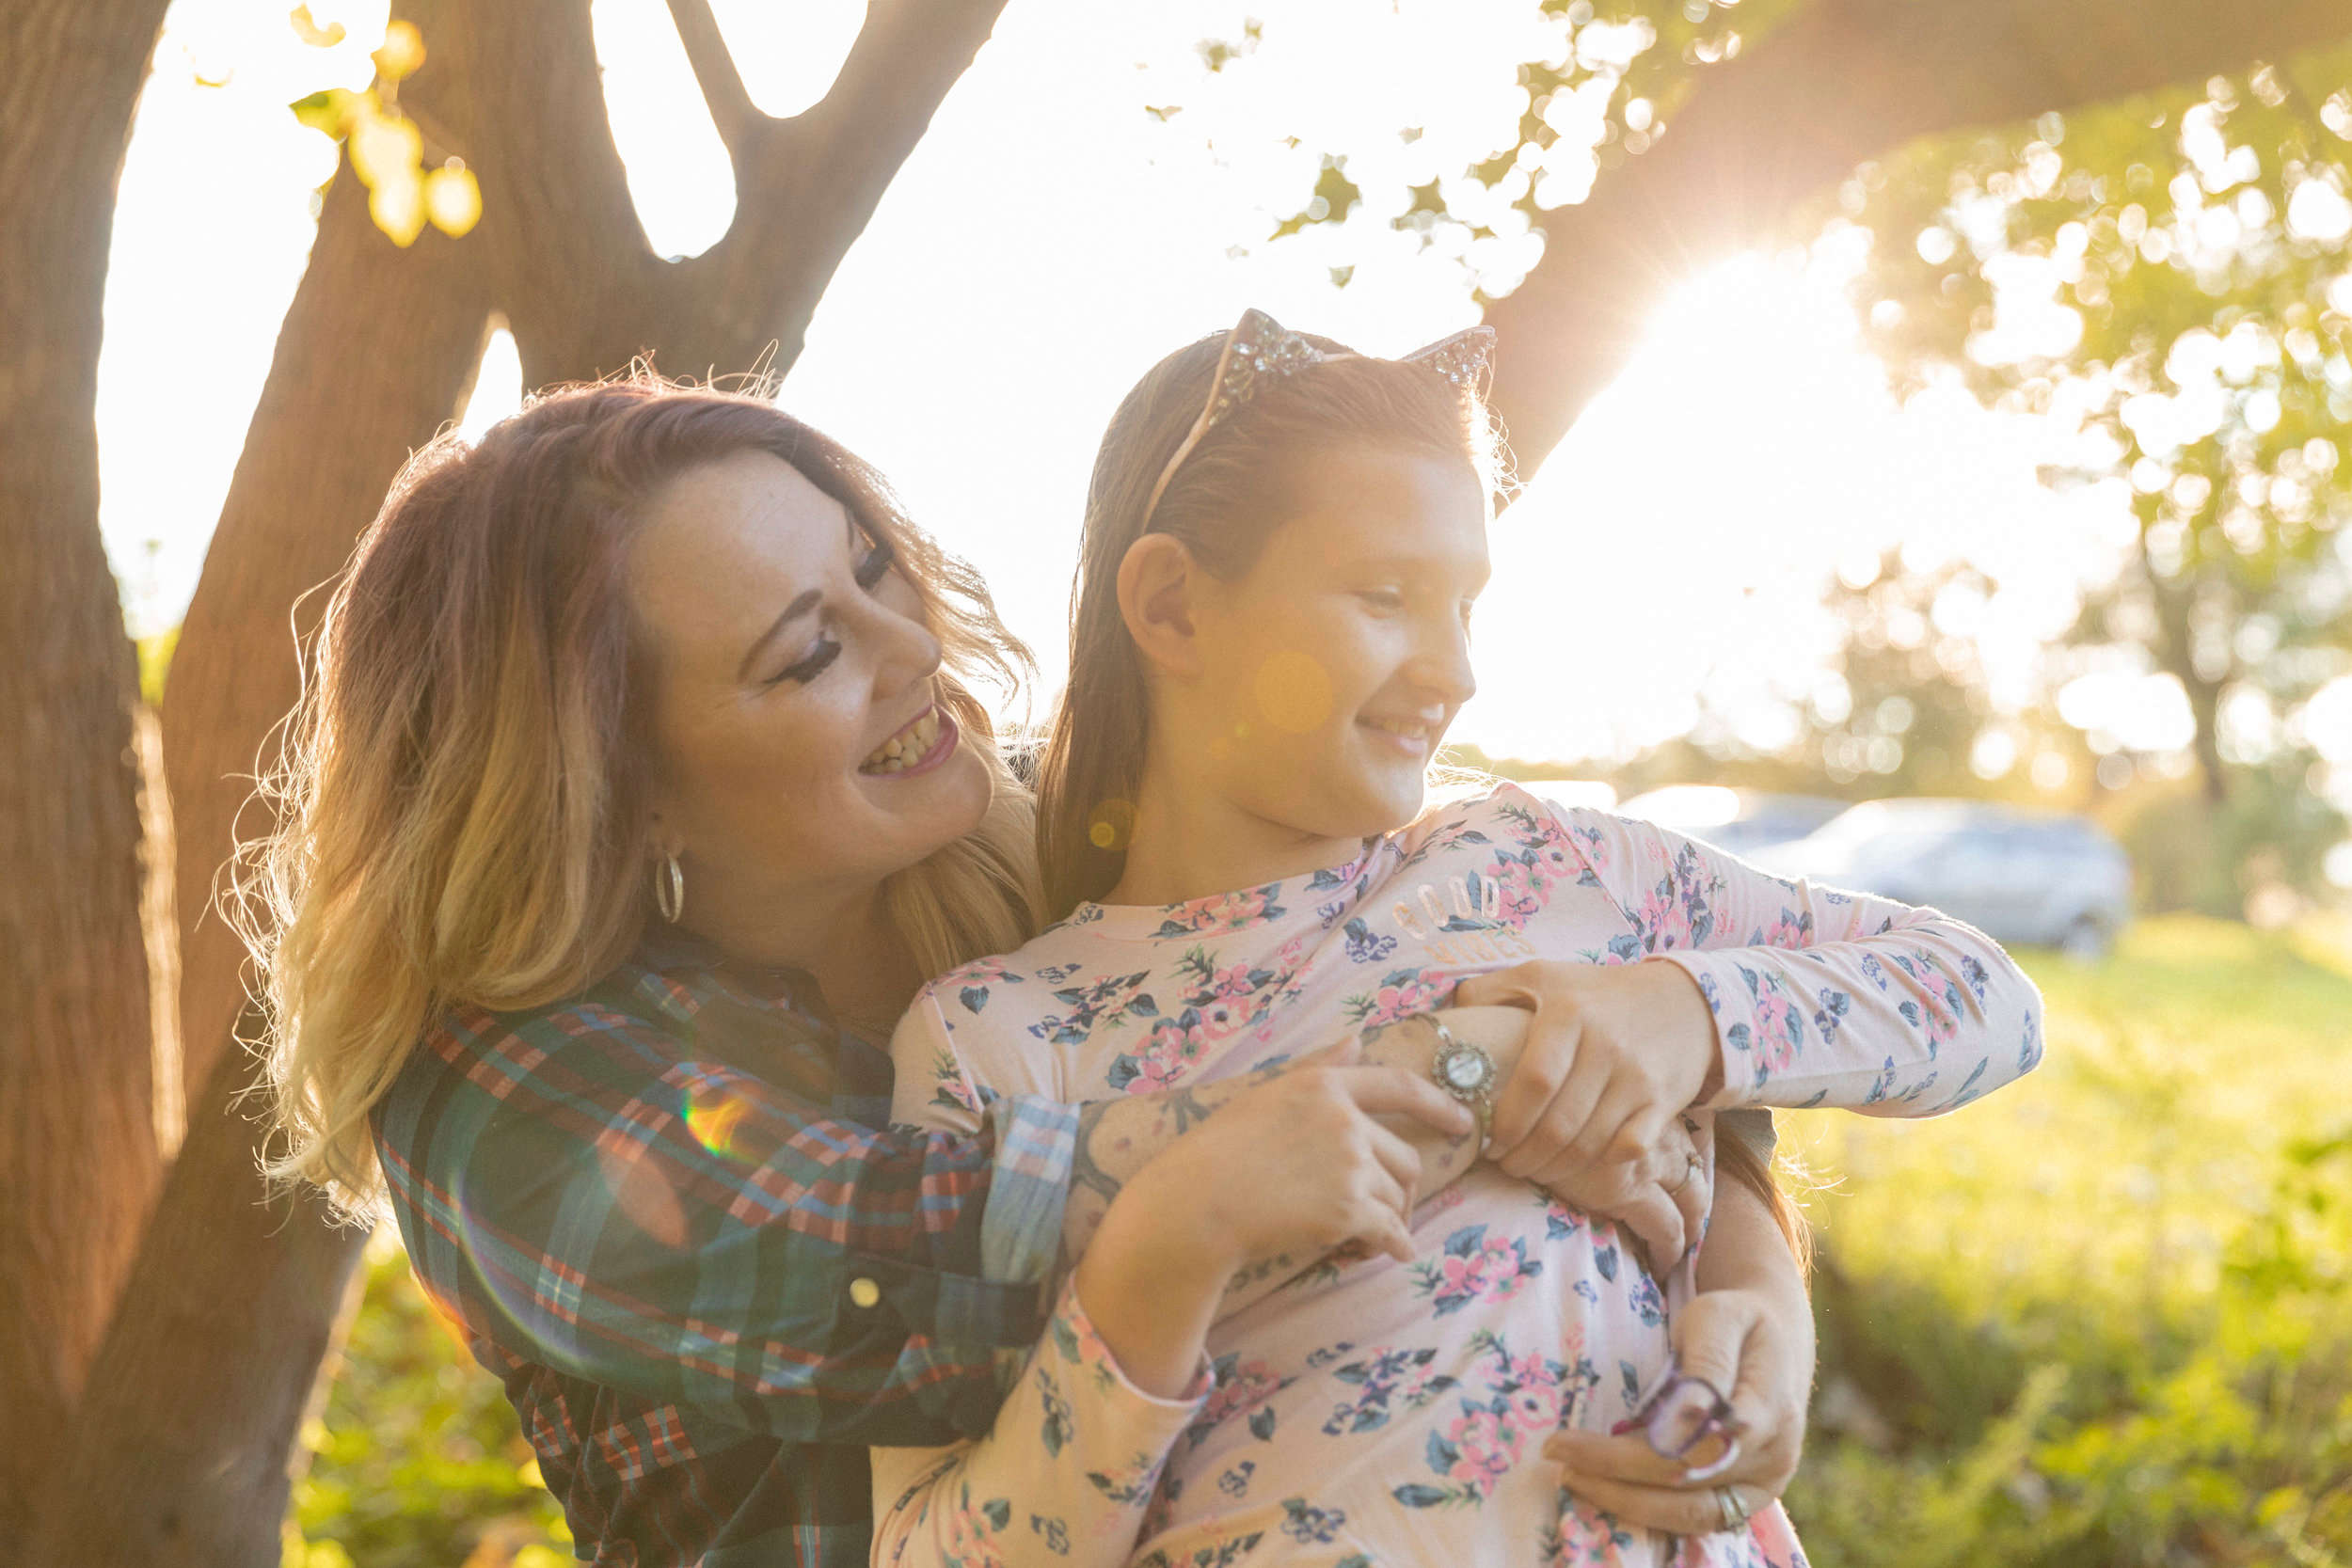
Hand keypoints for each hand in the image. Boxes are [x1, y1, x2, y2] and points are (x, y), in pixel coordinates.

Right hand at [1120, 1037, 1473, 1272]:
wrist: (1199, 1200)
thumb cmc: (1222, 1147)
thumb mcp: (1270, 1092)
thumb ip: (1320, 1067)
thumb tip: (1356, 1038)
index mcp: (1326, 1086)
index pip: (1400, 1086)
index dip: (1440, 1104)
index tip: (1464, 1122)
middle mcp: (1346, 1121)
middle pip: (1405, 1157)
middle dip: (1404, 1188)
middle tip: (1391, 1211)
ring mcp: (1350, 1166)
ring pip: (1396, 1197)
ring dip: (1390, 1219)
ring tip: (1366, 1236)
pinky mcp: (1348, 1210)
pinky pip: (1390, 1231)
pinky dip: (1394, 1245)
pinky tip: (1389, 1253)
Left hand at [1455, 959, 1719, 1255]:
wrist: (1683, 1002)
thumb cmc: (1596, 993)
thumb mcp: (1543, 976)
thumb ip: (1491, 990)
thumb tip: (1448, 1018)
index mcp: (1569, 1012)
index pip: (1534, 1080)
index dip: (1507, 1121)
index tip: (1489, 1141)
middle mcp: (1606, 1044)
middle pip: (1558, 1123)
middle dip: (1525, 1156)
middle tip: (1507, 1164)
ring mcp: (1638, 1077)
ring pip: (1589, 1143)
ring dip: (1555, 1168)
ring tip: (1534, 1169)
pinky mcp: (1664, 1102)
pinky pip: (1629, 1149)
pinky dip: (1601, 1166)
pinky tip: (1579, 1166)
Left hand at [1542, 1287, 1809, 1533]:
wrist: (1776, 1336)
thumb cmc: (1735, 1319)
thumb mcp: (1716, 1318)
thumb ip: (1704, 1366)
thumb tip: (1681, 1423)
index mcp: (1766, 1407)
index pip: (1688, 1446)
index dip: (1623, 1454)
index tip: (1564, 1441)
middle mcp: (1772, 1457)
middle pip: (1684, 1483)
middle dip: (1612, 1477)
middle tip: (1554, 1459)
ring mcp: (1763, 1483)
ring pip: (1689, 1513)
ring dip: (1625, 1503)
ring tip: (1572, 1479)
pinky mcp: (1749, 1496)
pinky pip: (1697, 1518)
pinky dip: (1650, 1511)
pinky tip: (1607, 1492)